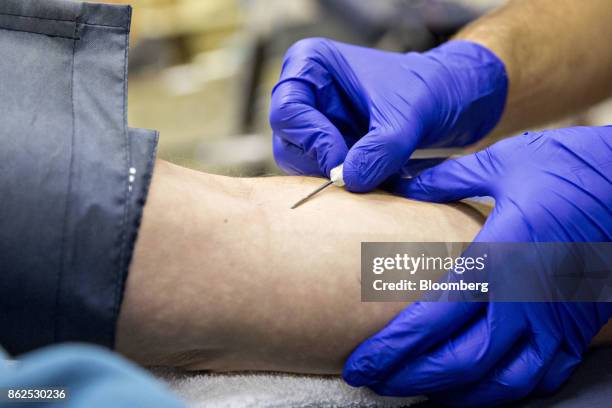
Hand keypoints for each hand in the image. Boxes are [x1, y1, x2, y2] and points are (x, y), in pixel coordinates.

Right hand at [269, 38, 507, 191]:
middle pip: (288, 140)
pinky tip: (372, 175)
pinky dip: (343, 180)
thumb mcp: (406, 117)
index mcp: (311, 64)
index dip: (312, 139)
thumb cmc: (428, 90)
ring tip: (373, 172)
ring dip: (333, 174)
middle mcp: (306, 92)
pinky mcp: (328, 143)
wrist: (451, 102)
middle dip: (321, 161)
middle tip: (356, 175)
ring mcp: (314, 120)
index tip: (342, 160)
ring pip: (300, 161)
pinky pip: (319, 171)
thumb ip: (379, 149)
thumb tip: (346, 181)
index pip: (288, 110)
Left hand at [343, 126, 611, 405]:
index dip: (394, 349)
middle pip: (461, 361)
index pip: (436, 318)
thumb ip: (446, 179)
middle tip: (371, 381)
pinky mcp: (577, 331)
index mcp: (502, 258)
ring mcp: (557, 322)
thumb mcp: (503, 162)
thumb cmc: (571, 168)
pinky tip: (474, 387)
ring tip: (413, 390)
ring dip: (451, 393)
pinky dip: (499, 391)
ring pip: (500, 382)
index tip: (361, 364)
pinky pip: (538, 379)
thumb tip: (403, 185)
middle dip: (410, 377)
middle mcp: (528, 301)